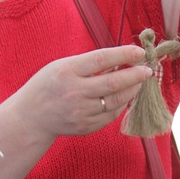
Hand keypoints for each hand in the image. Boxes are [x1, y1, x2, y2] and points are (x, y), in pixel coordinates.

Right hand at [16, 46, 151, 146]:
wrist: (32, 117)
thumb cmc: (48, 85)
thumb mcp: (62, 66)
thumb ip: (88, 63)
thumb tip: (121, 59)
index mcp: (67, 71)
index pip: (101, 59)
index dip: (123, 54)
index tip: (139, 51)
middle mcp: (74, 93)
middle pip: (113, 83)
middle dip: (135, 75)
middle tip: (147, 69)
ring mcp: (81, 112)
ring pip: (116, 101)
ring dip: (132, 90)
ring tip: (139, 81)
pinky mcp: (86, 126)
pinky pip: (111, 115)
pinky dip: (121, 104)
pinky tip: (125, 96)